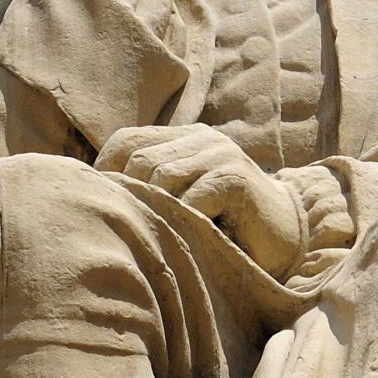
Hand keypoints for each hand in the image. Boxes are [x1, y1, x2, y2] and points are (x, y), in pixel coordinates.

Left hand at [98, 125, 301, 276]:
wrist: (285, 240)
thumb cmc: (225, 227)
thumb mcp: (183, 200)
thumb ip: (151, 189)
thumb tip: (92, 199)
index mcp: (183, 138)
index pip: (125, 141)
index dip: (107, 174)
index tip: (107, 209)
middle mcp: (201, 138)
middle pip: (139, 161)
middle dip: (132, 199)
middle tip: (134, 232)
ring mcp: (220, 154)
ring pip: (161, 177)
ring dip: (157, 213)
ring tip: (162, 239)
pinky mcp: (236, 176)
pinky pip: (191, 197)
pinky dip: (183, 221)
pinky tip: (189, 240)